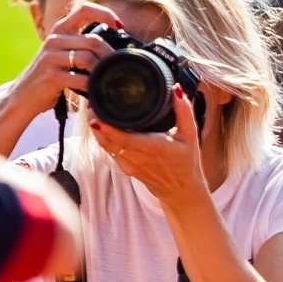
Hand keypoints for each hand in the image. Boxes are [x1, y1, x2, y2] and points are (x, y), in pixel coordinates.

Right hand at [7, 1, 125, 115]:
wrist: (23, 96)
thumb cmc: (51, 76)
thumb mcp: (63, 54)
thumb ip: (83, 47)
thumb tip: (117, 50)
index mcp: (60, 30)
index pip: (85, 10)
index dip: (106, 14)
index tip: (121, 27)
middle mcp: (55, 39)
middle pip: (93, 40)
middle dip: (111, 56)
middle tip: (121, 69)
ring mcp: (51, 57)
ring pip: (88, 58)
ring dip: (103, 72)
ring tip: (108, 82)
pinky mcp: (51, 76)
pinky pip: (81, 79)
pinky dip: (93, 87)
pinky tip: (97, 93)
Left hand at [86, 84, 208, 207]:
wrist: (182, 192)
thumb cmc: (187, 163)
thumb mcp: (190, 135)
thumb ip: (184, 111)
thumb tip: (175, 89)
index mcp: (150, 147)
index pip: (120, 136)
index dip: (104, 124)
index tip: (95, 109)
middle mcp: (136, 157)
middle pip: (106, 138)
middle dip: (95, 121)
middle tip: (91, 103)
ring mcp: (128, 164)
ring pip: (105, 145)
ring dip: (97, 130)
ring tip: (93, 112)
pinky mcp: (126, 168)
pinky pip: (109, 151)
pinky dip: (103, 139)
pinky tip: (102, 128)